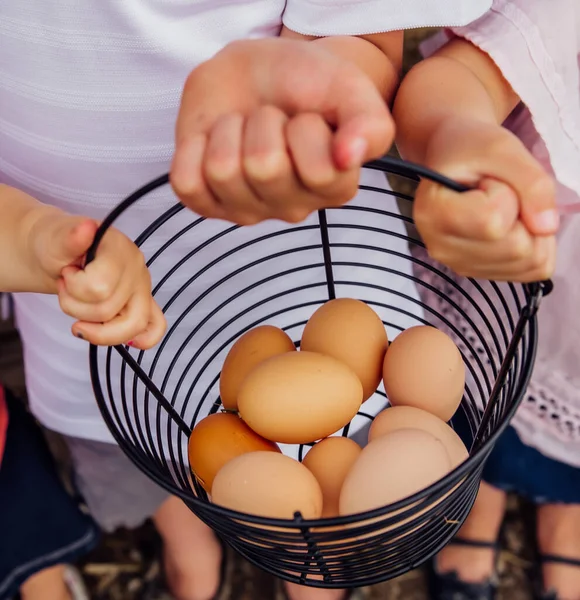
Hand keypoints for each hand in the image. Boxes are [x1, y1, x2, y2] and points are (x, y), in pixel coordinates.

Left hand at [31, 211, 165, 347]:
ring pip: (130, 327)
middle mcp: (137, 269)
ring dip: (95, 326)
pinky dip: (143, 339)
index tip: (67, 273)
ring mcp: (143, 289)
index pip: (100, 288)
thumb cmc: (58, 246)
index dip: (74, 288)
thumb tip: (85, 229)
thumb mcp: (55, 239)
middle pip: (109, 311)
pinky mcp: (143, 304)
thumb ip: (70, 238)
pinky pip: (155, 327)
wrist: (59, 252)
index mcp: (120, 249)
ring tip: (81, 308)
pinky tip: (130, 342)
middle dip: (76, 308)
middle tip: (67, 290)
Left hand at [171, 38, 393, 224]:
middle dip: (264, 122)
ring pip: (223, 171)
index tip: (308, 118)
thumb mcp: (348, 89)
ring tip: (244, 126)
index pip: (318, 170)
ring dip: (230, 130)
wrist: (257, 71)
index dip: (307, 128)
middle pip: (264, 167)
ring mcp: (247, 210)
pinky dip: (193, 150)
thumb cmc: (305, 84)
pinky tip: (213, 142)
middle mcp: (293, 207)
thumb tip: (349, 157)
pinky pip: (187, 184)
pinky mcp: (207, 203)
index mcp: (334, 187)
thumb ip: (369, 122)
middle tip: (272, 118)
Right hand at [413, 118, 557, 281]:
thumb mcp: (504, 148)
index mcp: (432, 213)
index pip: (493, 222)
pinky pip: (532, 271)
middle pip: (516, 248)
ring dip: (530, 229)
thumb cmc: (472, 148)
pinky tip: (512, 225)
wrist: (457, 160)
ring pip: (528, 263)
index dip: (506, 194)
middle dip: (522, 213)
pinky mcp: (480, 273)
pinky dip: (536, 246)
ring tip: (502, 207)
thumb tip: (547, 227)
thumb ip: (532, 182)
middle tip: (498, 192)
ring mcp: (459, 265)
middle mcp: (440, 247)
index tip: (486, 180)